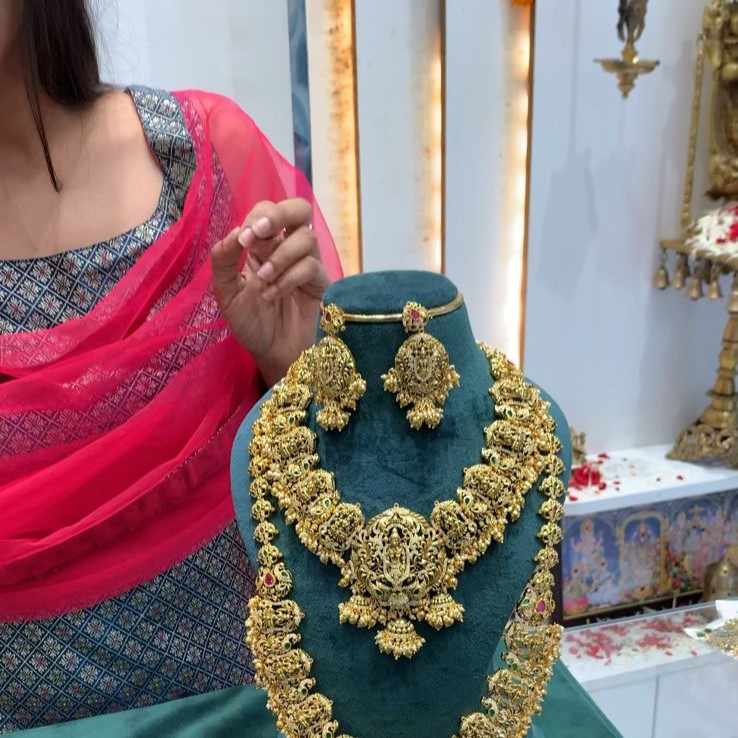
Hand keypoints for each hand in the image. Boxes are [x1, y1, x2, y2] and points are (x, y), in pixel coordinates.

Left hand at [211, 198, 329, 384]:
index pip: (267, 211)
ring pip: (306, 236)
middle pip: (299, 209)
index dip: (257, 217)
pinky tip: (273, 295)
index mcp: (263, 246)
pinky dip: (288, 278)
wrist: (272, 355)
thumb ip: (223, 260)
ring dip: (279, 256)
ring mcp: (307, 265)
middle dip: (279, 214)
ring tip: (263, 281)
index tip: (243, 240)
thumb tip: (235, 232)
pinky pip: (311, 266)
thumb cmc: (250, 324)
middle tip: (261, 233)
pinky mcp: (321, 283)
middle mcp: (288, 249)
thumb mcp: (226, 292)